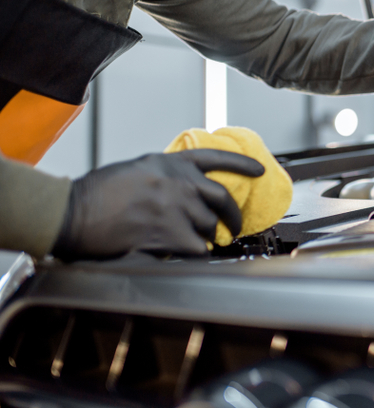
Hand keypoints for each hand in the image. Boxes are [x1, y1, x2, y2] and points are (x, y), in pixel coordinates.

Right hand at [52, 150, 263, 260]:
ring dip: (210, 238)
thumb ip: (165, 175)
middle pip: (222, 198)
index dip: (242, 164)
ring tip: (203, 243)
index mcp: (170, 163)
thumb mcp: (137, 169)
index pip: (217, 158)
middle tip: (234, 225)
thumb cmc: (97, 193)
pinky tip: (188, 254)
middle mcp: (179, 182)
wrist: (73, 212)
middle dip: (233, 215)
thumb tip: (184, 188)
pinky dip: (196, 254)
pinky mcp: (169, 232)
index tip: (260, 169)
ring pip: (210, 226)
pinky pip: (197, 248)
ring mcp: (176, 207)